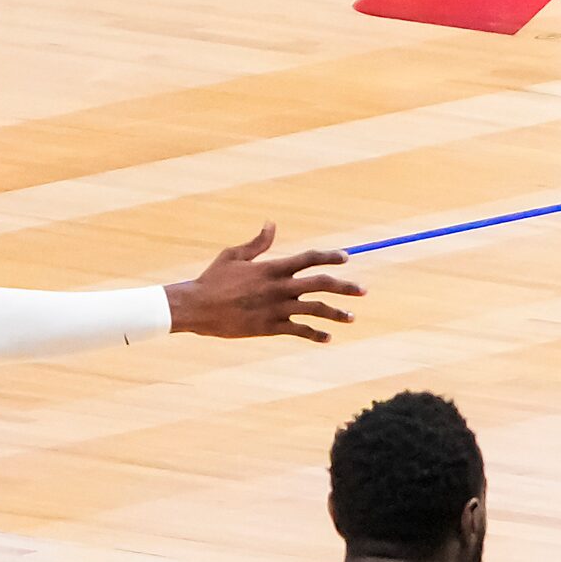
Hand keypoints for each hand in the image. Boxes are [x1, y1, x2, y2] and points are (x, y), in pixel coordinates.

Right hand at [165, 225, 364, 341]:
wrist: (197, 307)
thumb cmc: (213, 279)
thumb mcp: (234, 256)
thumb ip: (257, 243)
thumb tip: (271, 224)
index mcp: (271, 267)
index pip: (308, 258)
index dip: (329, 256)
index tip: (346, 257)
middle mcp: (278, 287)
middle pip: (320, 284)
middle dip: (345, 287)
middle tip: (363, 290)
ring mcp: (276, 309)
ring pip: (315, 310)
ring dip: (336, 313)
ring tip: (352, 317)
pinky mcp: (269, 328)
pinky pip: (299, 331)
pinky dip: (315, 334)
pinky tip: (327, 337)